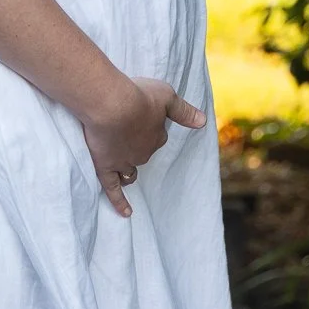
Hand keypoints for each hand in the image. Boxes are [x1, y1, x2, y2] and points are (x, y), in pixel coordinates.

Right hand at [82, 77, 205, 217]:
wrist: (112, 104)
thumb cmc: (139, 96)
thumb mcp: (167, 95)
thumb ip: (184, 110)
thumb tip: (203, 122)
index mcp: (157, 136)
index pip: (158, 136)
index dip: (151, 127)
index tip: (142, 117)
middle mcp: (143, 153)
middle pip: (143, 153)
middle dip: (138, 146)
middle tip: (128, 132)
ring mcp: (124, 162)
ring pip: (130, 172)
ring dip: (130, 172)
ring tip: (127, 171)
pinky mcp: (105, 166)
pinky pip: (112, 189)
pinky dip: (119, 202)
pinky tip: (126, 213)